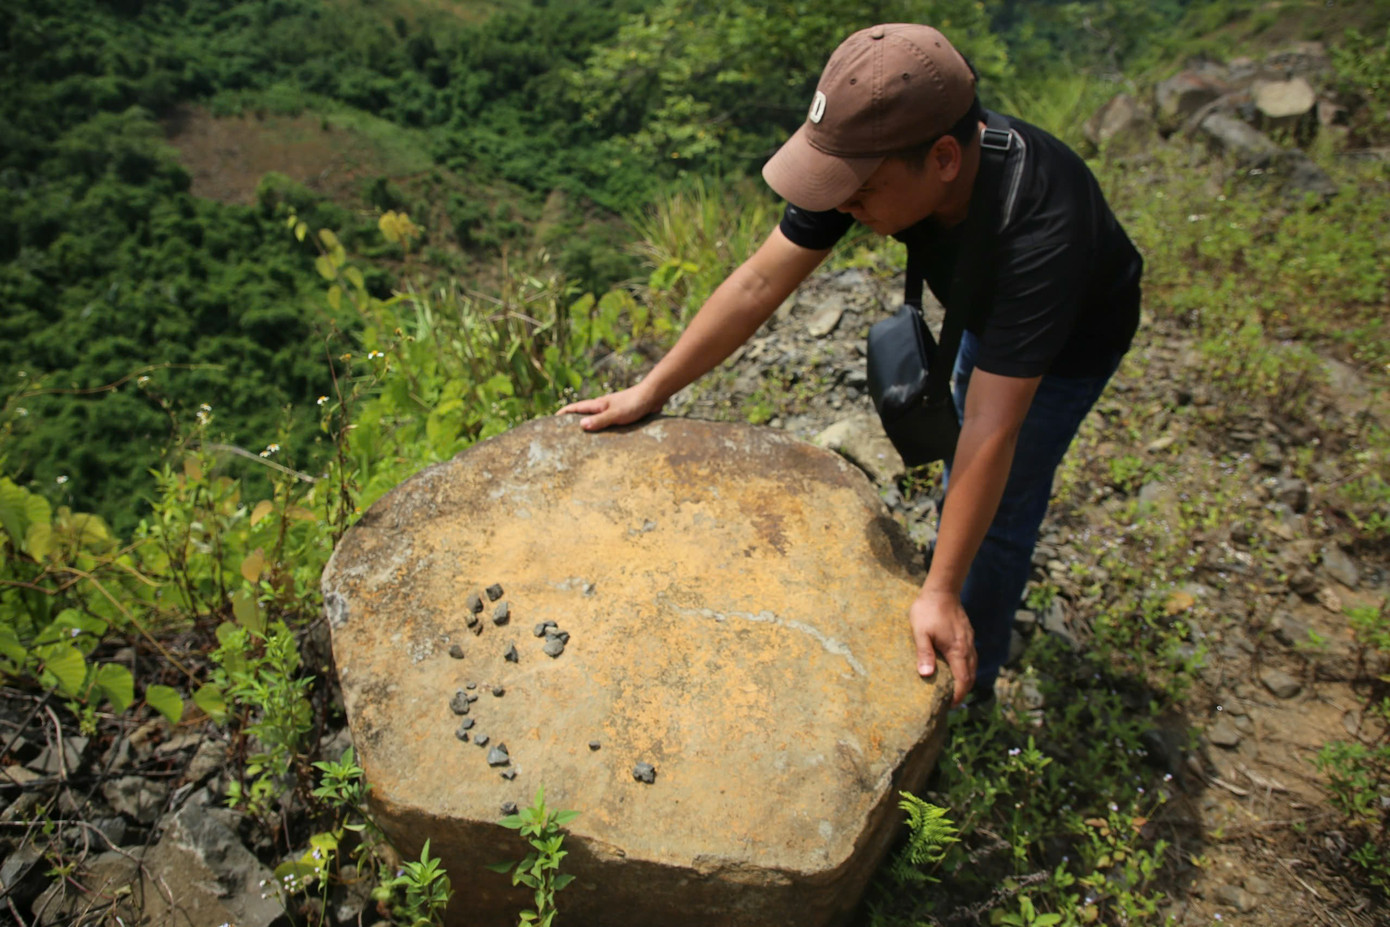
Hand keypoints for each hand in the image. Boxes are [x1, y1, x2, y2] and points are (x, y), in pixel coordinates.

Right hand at [556, 385, 661, 431]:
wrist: (653, 396)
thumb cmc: (634, 403)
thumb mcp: (615, 414)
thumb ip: (599, 420)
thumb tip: (581, 426)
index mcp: (598, 405)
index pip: (575, 408)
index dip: (563, 413)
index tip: (551, 421)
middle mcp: (602, 407)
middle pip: (583, 414)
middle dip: (573, 423)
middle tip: (563, 435)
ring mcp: (612, 411)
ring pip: (596, 420)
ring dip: (589, 429)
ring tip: (582, 442)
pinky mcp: (622, 416)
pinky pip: (608, 424)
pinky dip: (602, 431)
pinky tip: (605, 441)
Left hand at [908, 589, 976, 706]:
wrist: (942, 589)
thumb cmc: (928, 610)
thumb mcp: (920, 633)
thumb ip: (924, 654)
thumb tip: (926, 675)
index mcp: (957, 650)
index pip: (963, 680)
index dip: (958, 696)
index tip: (949, 705)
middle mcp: (967, 648)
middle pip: (970, 676)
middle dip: (962, 691)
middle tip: (949, 701)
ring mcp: (969, 641)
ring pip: (972, 666)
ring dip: (965, 680)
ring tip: (951, 688)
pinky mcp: (967, 635)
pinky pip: (970, 657)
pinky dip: (965, 668)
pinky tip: (954, 668)